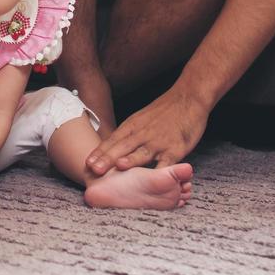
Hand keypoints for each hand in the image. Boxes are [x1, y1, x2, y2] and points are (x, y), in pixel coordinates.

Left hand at [86, 85, 208, 173]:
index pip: (113, 140)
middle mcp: (143, 133)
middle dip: (107, 158)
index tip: (87, 162)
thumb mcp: (140, 119)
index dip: (100, 152)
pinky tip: (155, 177)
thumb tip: (109, 149)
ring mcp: (159, 141)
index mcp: (133, 126)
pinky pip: (168, 162)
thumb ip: (127, 134)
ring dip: (130, 160)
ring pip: (142, 152)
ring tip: (118, 167)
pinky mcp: (176, 148)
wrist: (188, 97)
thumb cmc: (163, 111)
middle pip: (123, 147)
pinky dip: (162, 170)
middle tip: (94, 169)